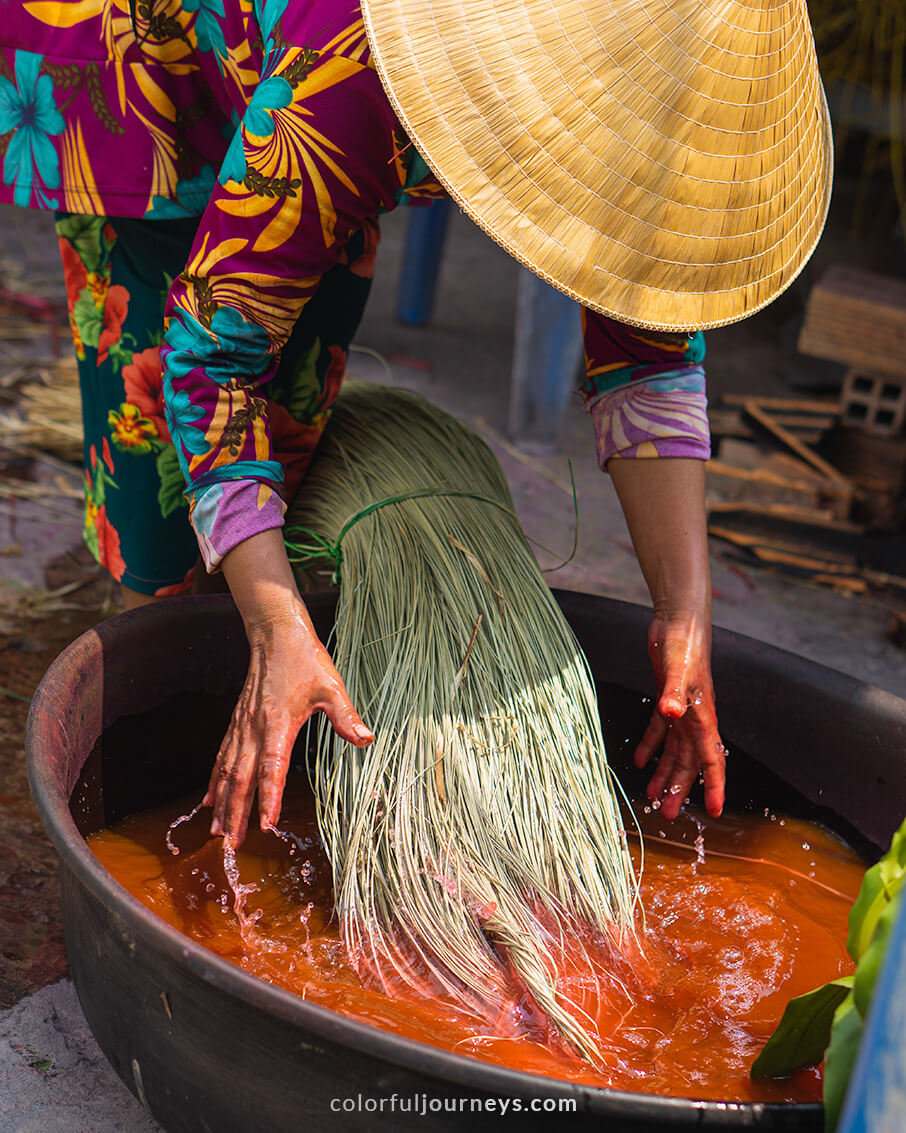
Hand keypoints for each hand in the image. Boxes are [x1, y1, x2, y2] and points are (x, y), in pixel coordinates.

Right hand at [204, 610, 372, 844]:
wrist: (275, 633)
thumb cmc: (305, 659)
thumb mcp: (331, 685)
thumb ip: (345, 715)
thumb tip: (365, 738)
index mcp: (277, 722)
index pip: (271, 768)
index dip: (269, 797)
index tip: (267, 824)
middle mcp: (254, 728)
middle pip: (241, 778)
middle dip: (236, 813)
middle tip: (232, 845)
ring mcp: (242, 726)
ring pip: (227, 771)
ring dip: (221, 803)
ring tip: (217, 832)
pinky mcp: (238, 722)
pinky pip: (222, 756)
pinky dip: (214, 780)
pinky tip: (209, 800)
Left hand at [633, 613, 725, 820]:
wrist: (678, 622)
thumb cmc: (684, 646)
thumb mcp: (676, 671)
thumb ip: (674, 694)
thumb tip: (672, 714)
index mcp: (704, 718)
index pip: (712, 760)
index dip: (715, 786)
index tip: (715, 812)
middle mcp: (695, 719)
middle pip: (690, 763)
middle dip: (680, 788)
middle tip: (666, 814)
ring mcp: (682, 710)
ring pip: (676, 751)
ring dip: (665, 773)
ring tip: (652, 795)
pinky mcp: (667, 700)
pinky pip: (660, 731)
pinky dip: (651, 746)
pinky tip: (639, 761)